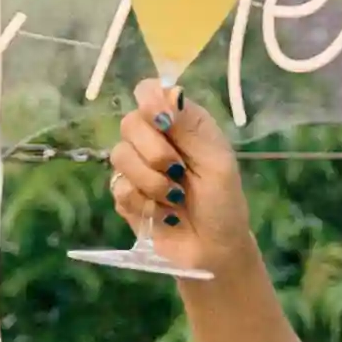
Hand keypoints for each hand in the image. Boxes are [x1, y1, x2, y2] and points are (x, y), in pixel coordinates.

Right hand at [106, 87, 257, 275]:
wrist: (213, 251)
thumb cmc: (223, 203)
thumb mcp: (218, 161)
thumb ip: (192, 126)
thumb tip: (167, 91)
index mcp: (180, 123)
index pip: (148, 92)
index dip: (149, 102)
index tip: (163, 122)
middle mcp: (154, 140)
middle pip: (130, 123)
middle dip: (155, 152)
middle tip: (179, 172)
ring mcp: (136, 168)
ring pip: (120, 156)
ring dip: (151, 182)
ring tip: (175, 198)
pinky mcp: (125, 196)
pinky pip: (118, 188)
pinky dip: (144, 202)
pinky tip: (162, 212)